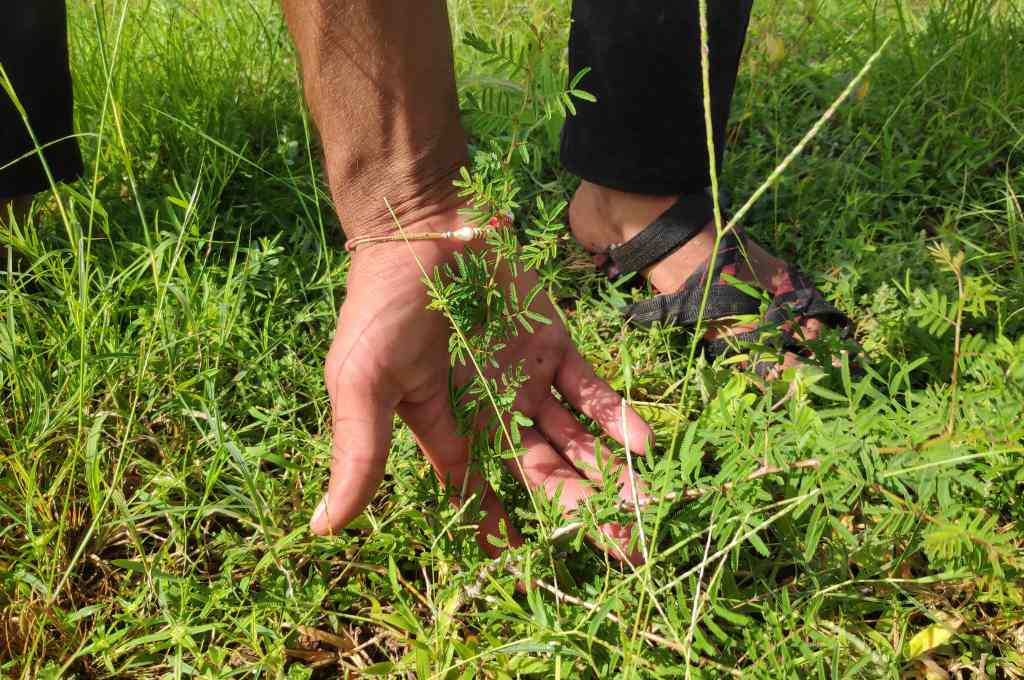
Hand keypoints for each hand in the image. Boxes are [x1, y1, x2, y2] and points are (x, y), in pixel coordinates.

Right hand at [311, 208, 653, 561]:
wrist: (423, 225)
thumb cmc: (383, 306)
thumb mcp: (362, 384)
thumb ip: (359, 453)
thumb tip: (323, 529)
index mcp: (446, 425)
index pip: (479, 489)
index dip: (502, 527)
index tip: (531, 568)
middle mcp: (494, 408)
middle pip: (543, 473)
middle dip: (579, 511)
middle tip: (624, 548)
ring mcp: (528, 376)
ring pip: (576, 438)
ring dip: (609, 472)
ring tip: (645, 507)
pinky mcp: (557, 342)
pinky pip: (593, 388)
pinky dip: (617, 416)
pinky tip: (641, 444)